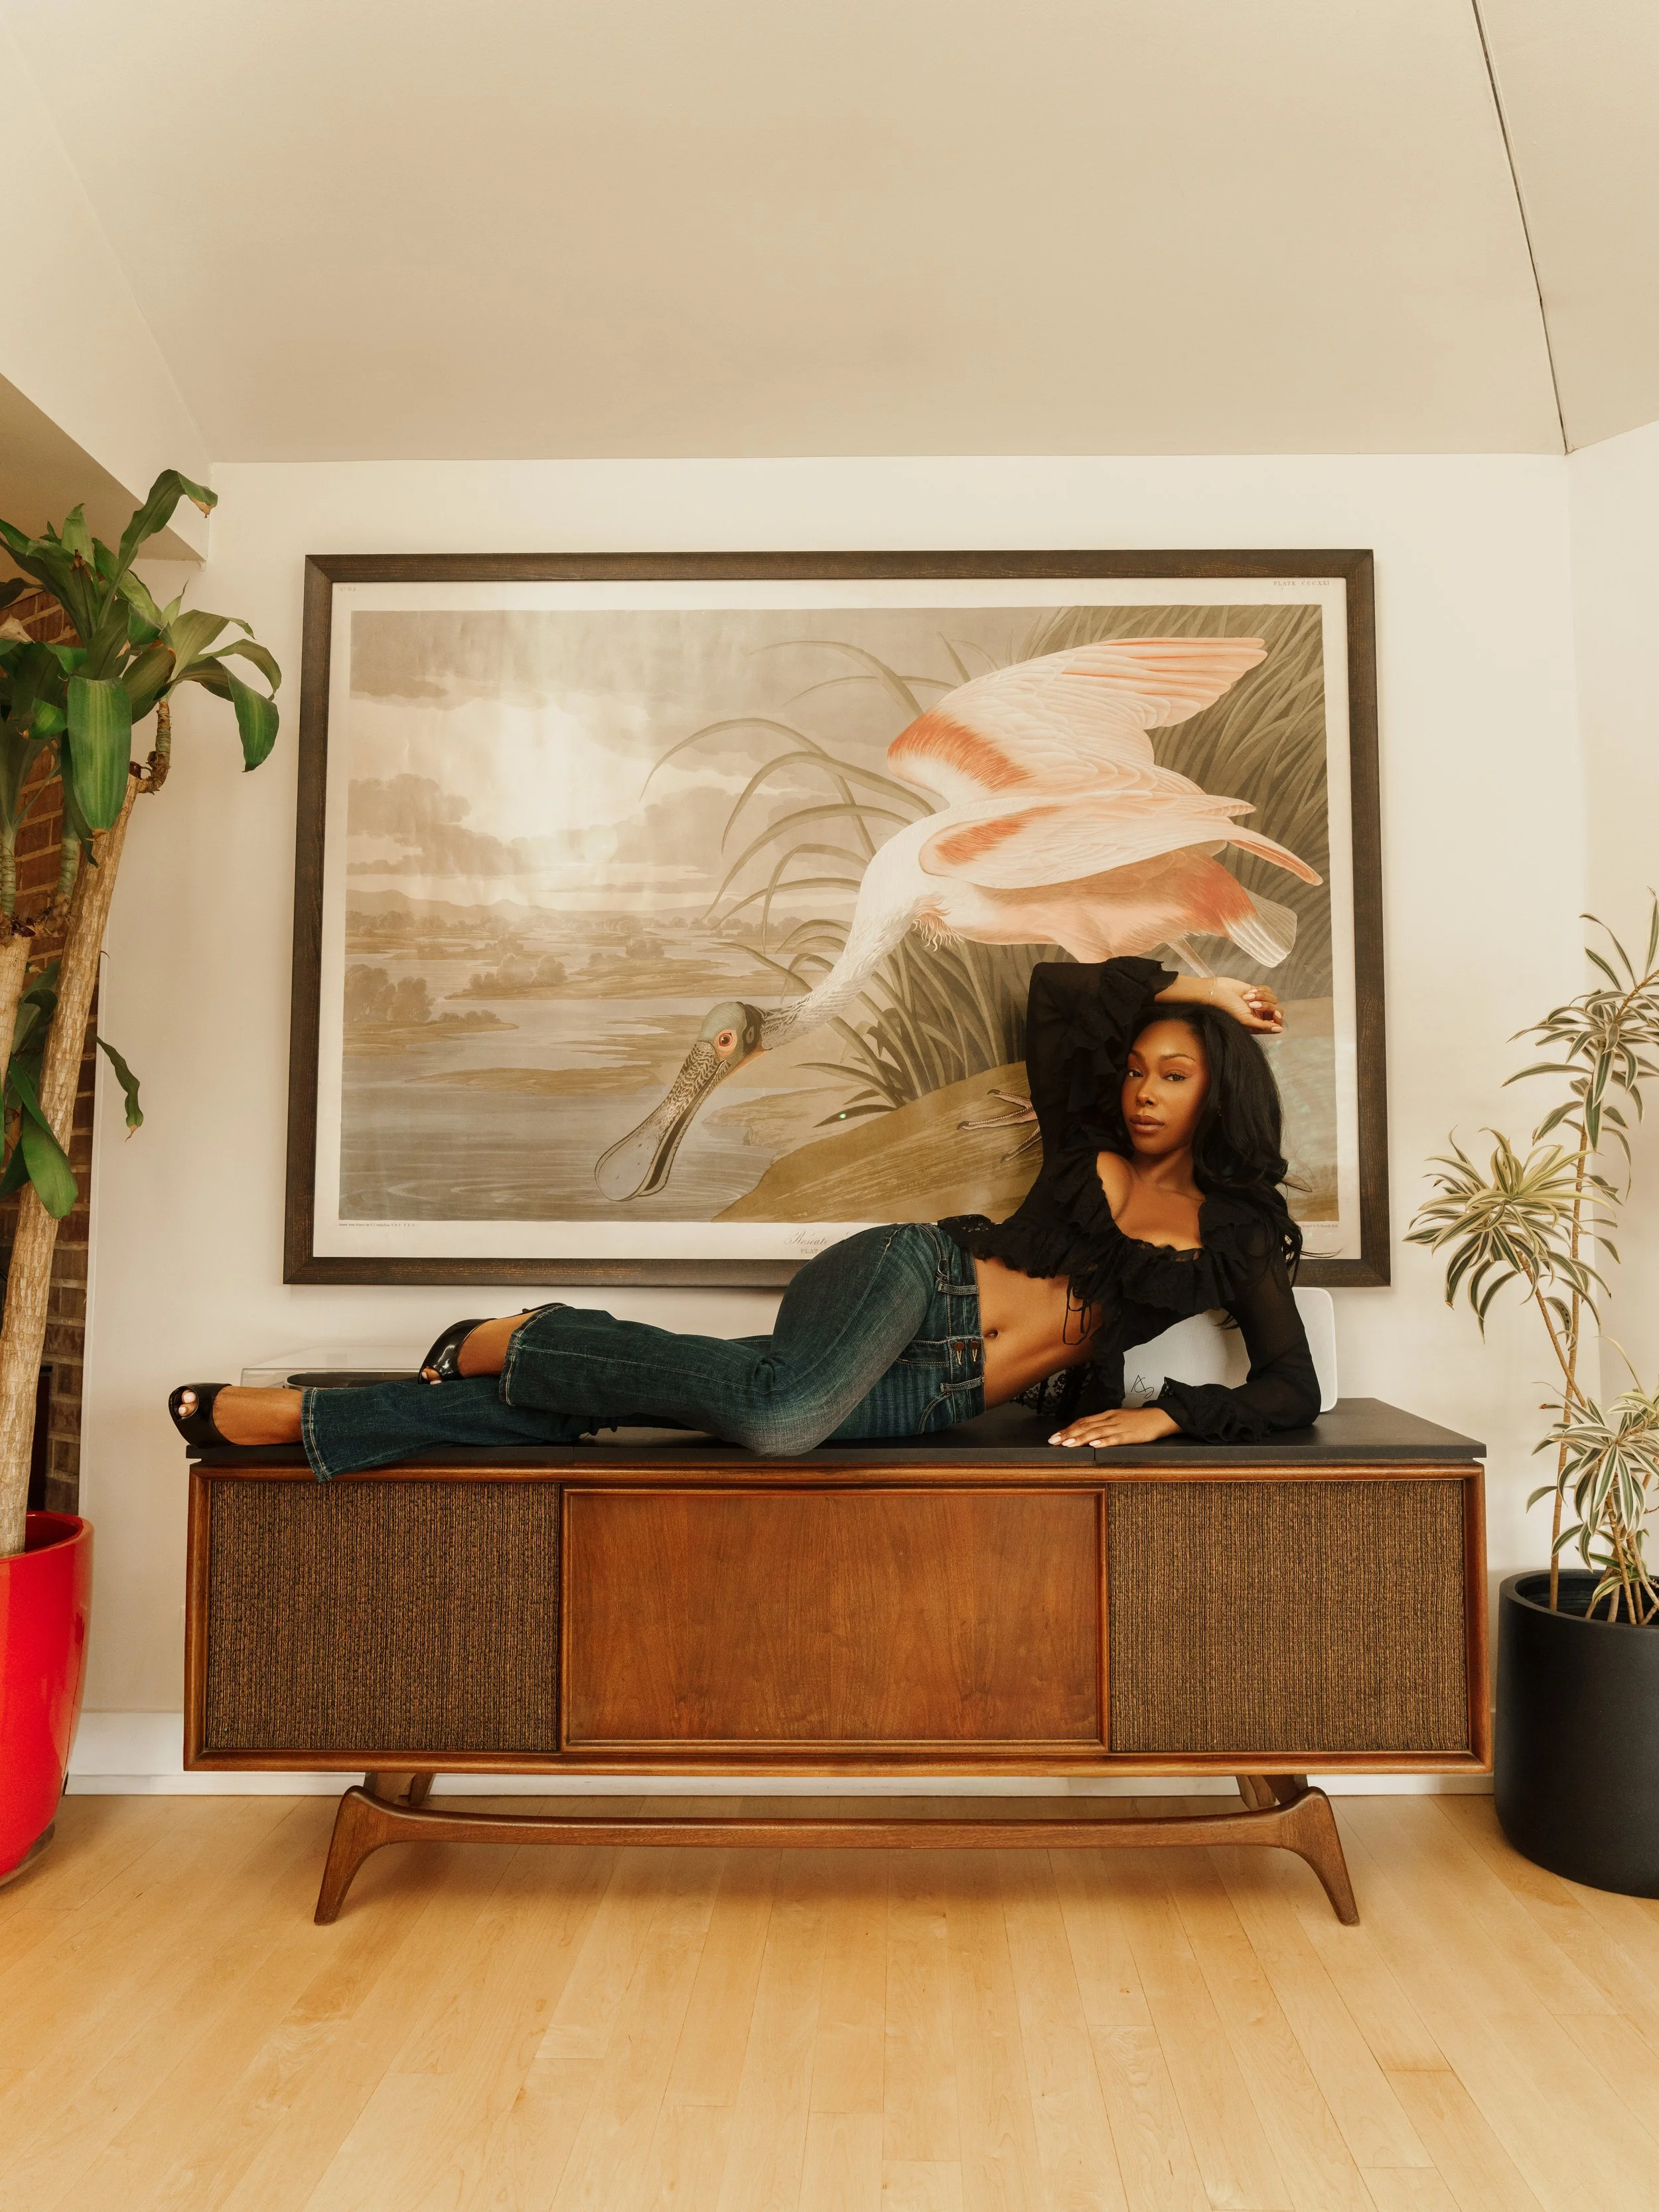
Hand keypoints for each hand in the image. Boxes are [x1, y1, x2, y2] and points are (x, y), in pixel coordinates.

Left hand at [1049, 1406, 1178, 1447]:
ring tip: (1067, 1444)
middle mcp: (1110, 1419)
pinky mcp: (1130, 1435)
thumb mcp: (1120, 1419)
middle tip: (1054, 1441)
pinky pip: (1115, 1439)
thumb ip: (1105, 1425)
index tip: (1056, 1436)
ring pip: (1096, 1432)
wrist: (1161, 1416)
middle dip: (1068, 1434)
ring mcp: (1120, 1427)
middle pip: (1086, 1426)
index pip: (1083, 1421)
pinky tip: (1094, 1445)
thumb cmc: (1141, 1420)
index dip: (1068, 1428)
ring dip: (1080, 1438)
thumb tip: (1089, 1433)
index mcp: (1107, 1415)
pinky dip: (1103, 1442)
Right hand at [1213, 977, 1282, 1031]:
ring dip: (1261, 996)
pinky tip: (1248, 992)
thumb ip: (1263, 1026)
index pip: (1277, 1024)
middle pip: (1277, 1010)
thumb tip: (1279, 1030)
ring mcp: (1259, 1003)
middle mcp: (1260, 1015)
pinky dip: (1260, 990)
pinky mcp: (1257, 991)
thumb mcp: (1245, 1020)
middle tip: (1252, 1004)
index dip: (1278, 1019)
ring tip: (1246, 997)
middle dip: (1267, 1006)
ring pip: (1273, 999)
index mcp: (1257, 1025)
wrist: (1218, 992)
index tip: (1274, 1014)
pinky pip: (1268, 990)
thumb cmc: (1228, 1008)